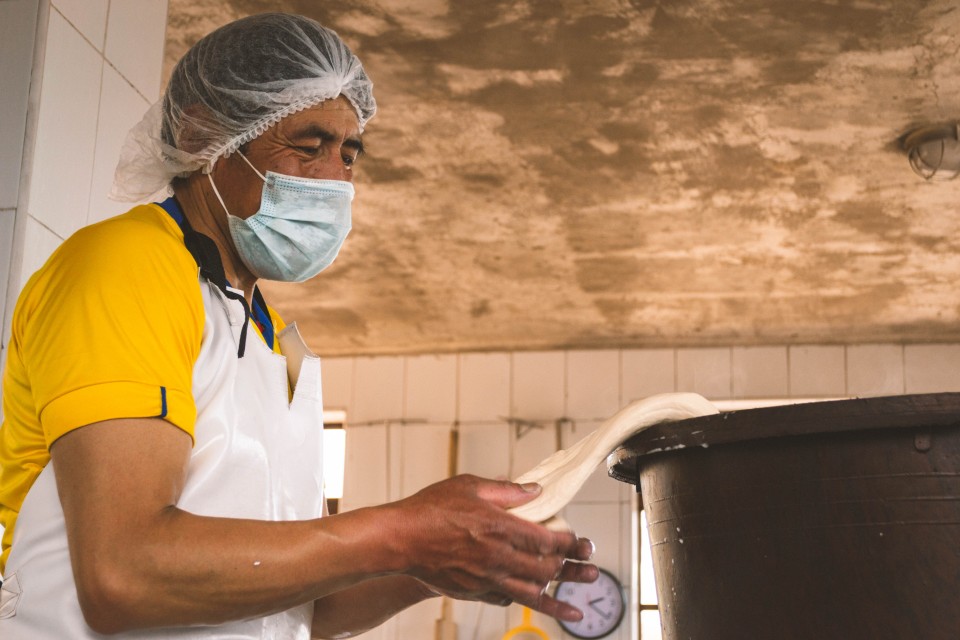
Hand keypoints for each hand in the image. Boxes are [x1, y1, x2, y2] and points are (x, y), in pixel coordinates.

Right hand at [384, 475, 598, 621]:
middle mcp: (496, 557)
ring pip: (529, 593)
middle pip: (544, 569)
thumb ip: (506, 490)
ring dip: (556, 600)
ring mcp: (485, 578)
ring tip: (577, 610)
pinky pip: (506, 599)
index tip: (578, 541)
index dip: (568, 542)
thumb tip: (534, 490)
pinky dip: (524, 601)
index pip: (546, 540)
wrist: (399, 539)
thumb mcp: (470, 485)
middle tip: (588, 570)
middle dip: (570, 570)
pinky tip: (535, 602)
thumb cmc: (430, 509)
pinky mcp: (473, 591)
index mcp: (499, 527)